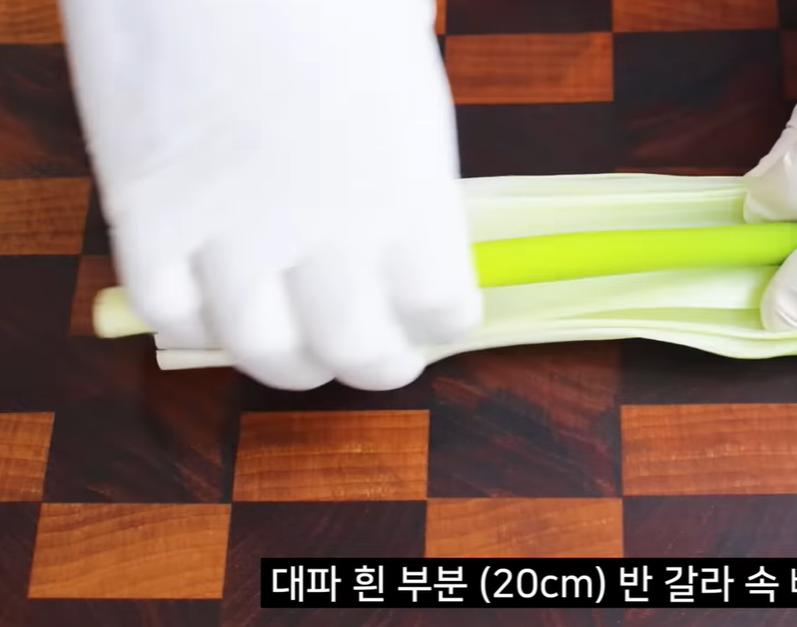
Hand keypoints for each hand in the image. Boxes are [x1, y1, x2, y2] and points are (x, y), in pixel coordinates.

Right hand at [58, 0, 481, 389]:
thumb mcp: (405, 78)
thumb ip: (409, 172)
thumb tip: (408, 221)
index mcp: (409, 192)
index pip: (441, 309)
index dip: (443, 323)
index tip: (438, 316)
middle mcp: (327, 231)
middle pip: (358, 351)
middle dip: (376, 366)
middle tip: (379, 359)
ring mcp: (229, 230)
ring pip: (264, 352)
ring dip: (290, 364)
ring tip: (301, 354)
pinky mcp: (147, 211)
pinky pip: (172, 311)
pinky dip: (197, 324)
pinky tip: (215, 307)